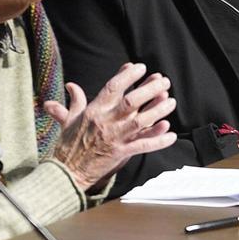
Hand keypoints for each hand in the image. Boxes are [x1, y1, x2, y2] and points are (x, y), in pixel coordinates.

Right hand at [44, 63, 177, 190]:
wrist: (66, 172)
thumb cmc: (68, 145)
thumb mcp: (70, 120)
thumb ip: (75, 101)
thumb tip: (71, 85)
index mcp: (94, 111)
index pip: (113, 87)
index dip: (127, 75)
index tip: (140, 67)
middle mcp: (106, 122)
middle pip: (131, 101)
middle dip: (150, 89)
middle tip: (164, 80)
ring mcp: (115, 138)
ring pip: (141, 121)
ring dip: (158, 111)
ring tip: (171, 101)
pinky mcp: (121, 153)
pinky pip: (143, 145)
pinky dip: (158, 141)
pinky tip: (171, 135)